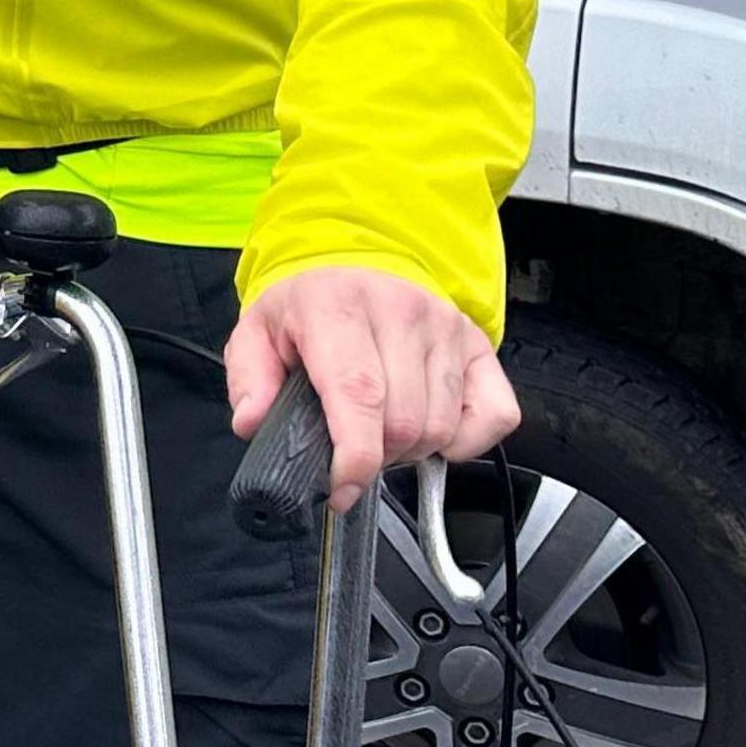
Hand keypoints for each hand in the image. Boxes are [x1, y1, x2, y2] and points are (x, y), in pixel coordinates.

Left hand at [224, 266, 518, 511]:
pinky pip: (496, 415)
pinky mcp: (479, 344)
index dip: (354, 454)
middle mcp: (401, 311)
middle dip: (375, 456)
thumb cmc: (310, 306)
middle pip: (403, 421)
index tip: (342, 488)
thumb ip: (249, 380)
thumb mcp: (258, 332)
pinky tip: (432, 433)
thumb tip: (252, 423)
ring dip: (412, 450)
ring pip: (442, 425)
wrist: (358, 259)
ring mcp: (446, 327)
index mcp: (337, 306)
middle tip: (352, 448)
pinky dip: (466, 442)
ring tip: (383, 431)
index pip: (358, 393)